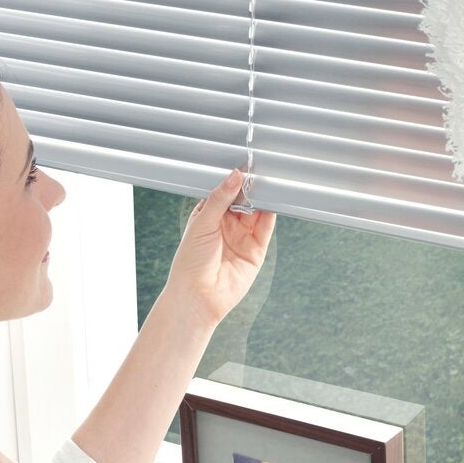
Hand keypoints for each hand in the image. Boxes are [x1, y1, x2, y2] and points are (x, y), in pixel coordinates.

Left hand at [163, 166, 276, 326]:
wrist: (198, 296)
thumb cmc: (191, 262)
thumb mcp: (202, 223)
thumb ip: (220, 198)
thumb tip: (235, 176)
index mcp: (208, 215)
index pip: (225, 191)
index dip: (234, 180)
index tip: (244, 166)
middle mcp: (226, 225)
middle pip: (244, 200)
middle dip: (251, 187)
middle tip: (258, 172)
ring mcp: (242, 237)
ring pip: (257, 211)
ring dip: (263, 198)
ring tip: (268, 184)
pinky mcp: (256, 250)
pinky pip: (266, 228)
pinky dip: (272, 214)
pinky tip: (273, 201)